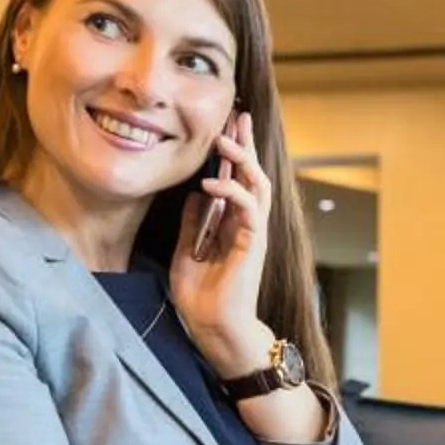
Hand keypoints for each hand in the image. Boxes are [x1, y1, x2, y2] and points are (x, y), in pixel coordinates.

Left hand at [170, 110, 272, 372]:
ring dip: (243, 161)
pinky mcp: (253, 244)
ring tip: (225, 142)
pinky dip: (232, 193)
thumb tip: (194, 193)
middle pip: (252, 174)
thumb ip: (192, 222)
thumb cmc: (201, 296)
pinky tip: (212, 183)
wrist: (214, 327)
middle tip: (238, 117)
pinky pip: (249, 209)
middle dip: (245, 145)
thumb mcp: (186, 250)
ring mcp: (253, 232)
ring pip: (257, 185)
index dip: (232, 153)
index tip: (225, 126)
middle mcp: (247, 224)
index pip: (236, 179)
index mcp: (232, 224)